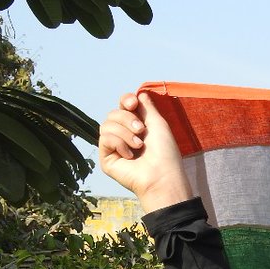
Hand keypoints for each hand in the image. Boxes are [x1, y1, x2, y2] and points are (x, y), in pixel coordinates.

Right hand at [97, 92, 192, 211]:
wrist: (161, 175)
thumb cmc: (165, 152)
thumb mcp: (157, 124)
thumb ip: (147, 107)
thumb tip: (140, 93)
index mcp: (136, 126)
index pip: (123, 105)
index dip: (125, 100)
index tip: (133, 103)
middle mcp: (123, 135)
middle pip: (113, 114)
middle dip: (127, 119)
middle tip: (141, 131)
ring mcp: (114, 147)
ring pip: (106, 125)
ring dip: (125, 133)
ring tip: (139, 146)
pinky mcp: (106, 158)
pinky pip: (104, 139)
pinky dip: (119, 144)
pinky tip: (130, 156)